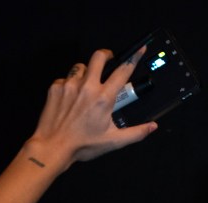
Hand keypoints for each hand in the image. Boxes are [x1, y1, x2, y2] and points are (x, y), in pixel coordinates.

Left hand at [26, 47, 156, 168]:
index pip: (122, 72)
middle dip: (106, 54)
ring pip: (80, 67)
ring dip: (86, 72)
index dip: (133, 59)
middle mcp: (87, 87)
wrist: (54, 146)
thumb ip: (136, 133)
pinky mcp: (56, 87)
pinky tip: (72, 98)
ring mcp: (70, 85)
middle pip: (99, 56)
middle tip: (109, 59)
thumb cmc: (84, 145)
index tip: (139, 50)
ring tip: (86, 86)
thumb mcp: (114, 141)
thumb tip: (153, 126)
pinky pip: (66, 78)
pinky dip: (71, 85)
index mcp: (104, 99)